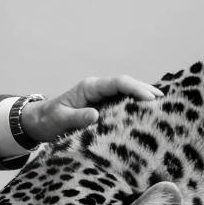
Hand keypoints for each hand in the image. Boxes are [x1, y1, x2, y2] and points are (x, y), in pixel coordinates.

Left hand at [22, 75, 162, 143]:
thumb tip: (96, 116)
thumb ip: (77, 117)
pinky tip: (148, 116)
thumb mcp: (60, 119)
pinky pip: (122, 104)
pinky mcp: (103, 107)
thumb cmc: (48, 119)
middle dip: (146, 91)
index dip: (136, 89)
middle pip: (128, 85)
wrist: (38, 122)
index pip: (118, 83)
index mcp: (90, 87)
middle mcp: (98, 89)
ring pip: (127, 94)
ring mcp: (102, 98)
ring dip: (144, 99)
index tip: (150, 99)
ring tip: (164, 108)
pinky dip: (135, 108)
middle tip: (165, 102)